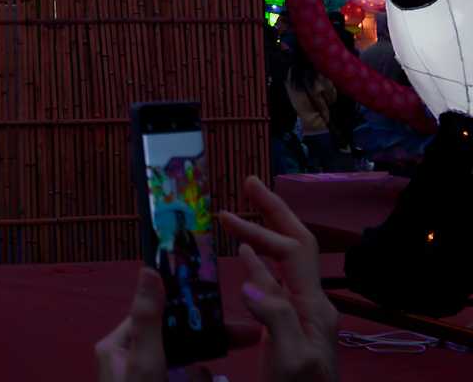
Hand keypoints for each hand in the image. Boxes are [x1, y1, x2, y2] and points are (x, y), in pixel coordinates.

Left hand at [94, 268, 255, 381]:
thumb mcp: (144, 361)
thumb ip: (149, 320)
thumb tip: (148, 271)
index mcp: (117, 345)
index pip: (156, 313)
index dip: (189, 306)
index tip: (221, 303)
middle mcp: (130, 360)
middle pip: (177, 339)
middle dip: (209, 341)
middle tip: (246, 337)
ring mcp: (148, 379)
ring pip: (188, 365)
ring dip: (204, 372)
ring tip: (226, 358)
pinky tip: (207, 381)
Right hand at [220, 175, 339, 381]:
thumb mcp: (291, 359)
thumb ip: (275, 318)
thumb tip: (249, 280)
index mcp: (313, 307)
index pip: (293, 251)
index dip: (265, 224)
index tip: (231, 206)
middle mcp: (310, 304)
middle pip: (295, 247)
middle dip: (273, 213)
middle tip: (248, 185)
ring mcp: (300, 316)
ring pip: (283, 263)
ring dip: (261, 235)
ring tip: (236, 215)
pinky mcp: (288, 328)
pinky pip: (274, 284)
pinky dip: (256, 263)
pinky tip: (243, 258)